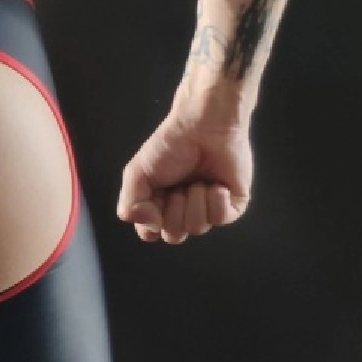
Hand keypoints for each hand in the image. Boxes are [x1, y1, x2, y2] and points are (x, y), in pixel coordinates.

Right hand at [117, 103, 252, 243]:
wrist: (203, 126)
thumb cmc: (170, 145)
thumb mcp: (137, 173)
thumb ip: (129, 204)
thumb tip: (146, 227)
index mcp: (158, 205)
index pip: (150, 233)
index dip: (150, 221)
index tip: (152, 201)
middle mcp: (182, 211)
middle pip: (174, 235)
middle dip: (173, 209)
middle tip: (177, 185)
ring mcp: (207, 210)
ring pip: (197, 228)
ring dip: (194, 199)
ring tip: (197, 179)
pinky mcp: (232, 206)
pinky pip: (221, 218)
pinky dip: (215, 199)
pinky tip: (215, 183)